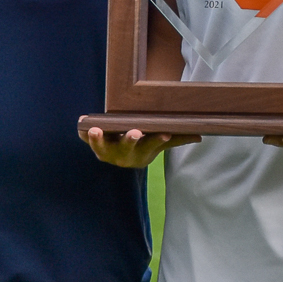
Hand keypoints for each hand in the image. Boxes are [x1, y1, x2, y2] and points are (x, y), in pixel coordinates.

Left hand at [84, 125, 198, 167]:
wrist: (123, 158)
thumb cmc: (143, 147)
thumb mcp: (159, 144)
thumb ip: (176, 139)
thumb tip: (200, 136)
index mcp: (142, 153)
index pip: (152, 146)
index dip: (157, 140)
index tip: (164, 133)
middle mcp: (124, 155)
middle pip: (127, 149)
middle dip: (130, 141)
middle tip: (133, 132)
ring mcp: (108, 152)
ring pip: (102, 148)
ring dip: (99, 140)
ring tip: (96, 129)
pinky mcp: (95, 146)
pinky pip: (86, 140)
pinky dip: (83, 134)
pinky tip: (82, 123)